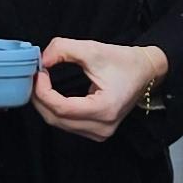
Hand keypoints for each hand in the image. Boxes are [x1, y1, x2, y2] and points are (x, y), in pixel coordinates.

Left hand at [32, 39, 167, 142]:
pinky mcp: (97, 132)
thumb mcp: (93, 49)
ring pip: (59, 123)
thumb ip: (63, 49)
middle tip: (35, 76)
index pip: (61, 108)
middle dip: (40, 97)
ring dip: (45, 104)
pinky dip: (55, 109)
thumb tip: (42, 59)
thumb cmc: (125, 62)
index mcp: (105, 109)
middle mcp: (103, 127)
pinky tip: (51, 94)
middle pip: (56, 118)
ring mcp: (100, 133)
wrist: (146, 72)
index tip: (39, 71)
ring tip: (42, 83)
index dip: (43, 90)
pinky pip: (67, 124)